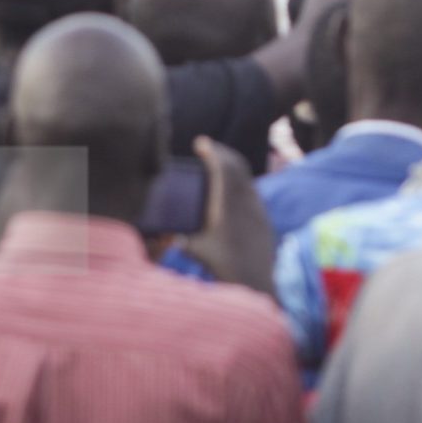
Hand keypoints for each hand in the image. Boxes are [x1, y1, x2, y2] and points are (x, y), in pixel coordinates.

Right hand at [184, 135, 274, 292]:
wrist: (256, 280)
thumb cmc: (223, 266)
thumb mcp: (197, 251)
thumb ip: (177, 239)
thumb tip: (158, 232)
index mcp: (227, 205)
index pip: (222, 168)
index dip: (212, 151)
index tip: (201, 142)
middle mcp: (245, 202)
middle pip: (236, 166)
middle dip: (222, 152)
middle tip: (207, 147)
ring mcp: (257, 208)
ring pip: (246, 177)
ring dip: (232, 165)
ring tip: (217, 162)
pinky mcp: (263, 216)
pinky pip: (252, 188)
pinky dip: (240, 180)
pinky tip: (232, 185)